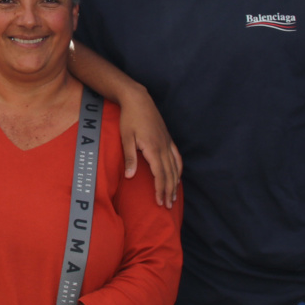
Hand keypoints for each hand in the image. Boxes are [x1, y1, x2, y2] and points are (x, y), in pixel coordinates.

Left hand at [117, 90, 181, 205]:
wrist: (138, 99)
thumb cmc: (129, 119)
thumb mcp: (126, 138)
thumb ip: (129, 158)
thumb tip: (129, 176)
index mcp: (153, 148)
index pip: (159, 175)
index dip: (160, 190)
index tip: (159, 202)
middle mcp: (163, 147)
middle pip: (169, 174)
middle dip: (169, 191)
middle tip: (168, 205)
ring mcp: (167, 142)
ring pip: (175, 167)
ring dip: (175, 183)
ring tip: (174, 196)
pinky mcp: (168, 139)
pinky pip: (177, 157)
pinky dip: (179, 168)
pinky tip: (178, 176)